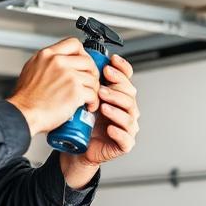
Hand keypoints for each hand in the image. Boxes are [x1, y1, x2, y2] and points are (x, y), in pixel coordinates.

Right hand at [7, 37, 99, 136]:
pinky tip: (88, 106)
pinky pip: (93, 94)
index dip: (82, 54)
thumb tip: (58, 63)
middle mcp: (58, 62)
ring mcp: (68, 75)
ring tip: (88, 97)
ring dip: (93, 89)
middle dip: (91, 73)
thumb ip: (46, 63)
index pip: (73, 43)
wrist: (23, 114)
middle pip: (87, 60)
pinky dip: (93, 102)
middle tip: (89, 82)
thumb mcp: (31, 69)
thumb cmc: (24, 99)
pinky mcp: (75, 91)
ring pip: (92, 78)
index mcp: (47, 55)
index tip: (83, 64)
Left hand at [63, 54, 139, 170]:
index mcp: (118, 95)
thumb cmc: (82, 121)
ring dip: (116, 108)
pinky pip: (126, 138)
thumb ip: (86, 81)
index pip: (127, 78)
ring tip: (103, 105)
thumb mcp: (83, 97)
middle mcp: (126, 109)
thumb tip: (80, 58)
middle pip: (129, 94)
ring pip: (129, 114)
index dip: (122, 69)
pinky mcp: (124, 144)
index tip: (112, 60)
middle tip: (102, 84)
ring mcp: (127, 127)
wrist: (76, 147)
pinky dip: (119, 132)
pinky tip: (109, 128)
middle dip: (116, 88)